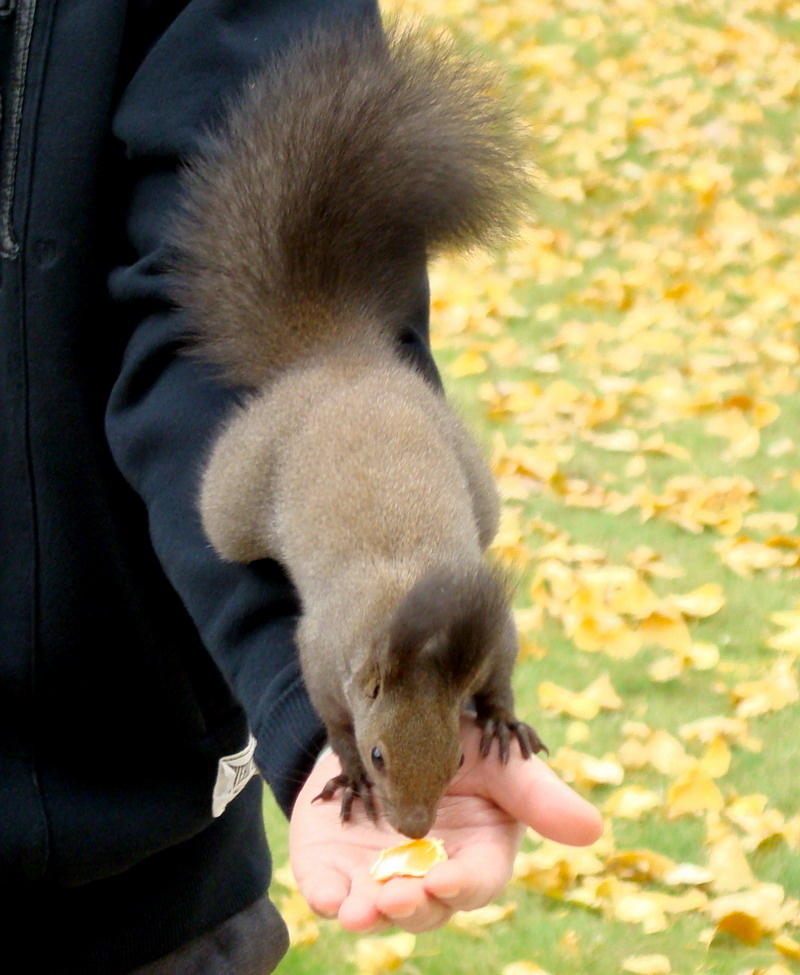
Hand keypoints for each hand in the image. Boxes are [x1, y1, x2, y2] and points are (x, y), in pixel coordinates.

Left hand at [288, 719, 602, 932]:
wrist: (392, 723)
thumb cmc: (457, 745)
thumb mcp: (496, 760)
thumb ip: (535, 793)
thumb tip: (594, 830)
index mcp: (475, 853)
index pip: (475, 882)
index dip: (461, 886)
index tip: (442, 880)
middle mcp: (429, 873)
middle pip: (426, 906)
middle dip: (411, 906)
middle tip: (394, 897)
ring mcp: (380, 873)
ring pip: (377, 908)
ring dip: (367, 914)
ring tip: (355, 911)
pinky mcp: (338, 863)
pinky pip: (330, 888)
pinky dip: (326, 895)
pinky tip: (325, 896)